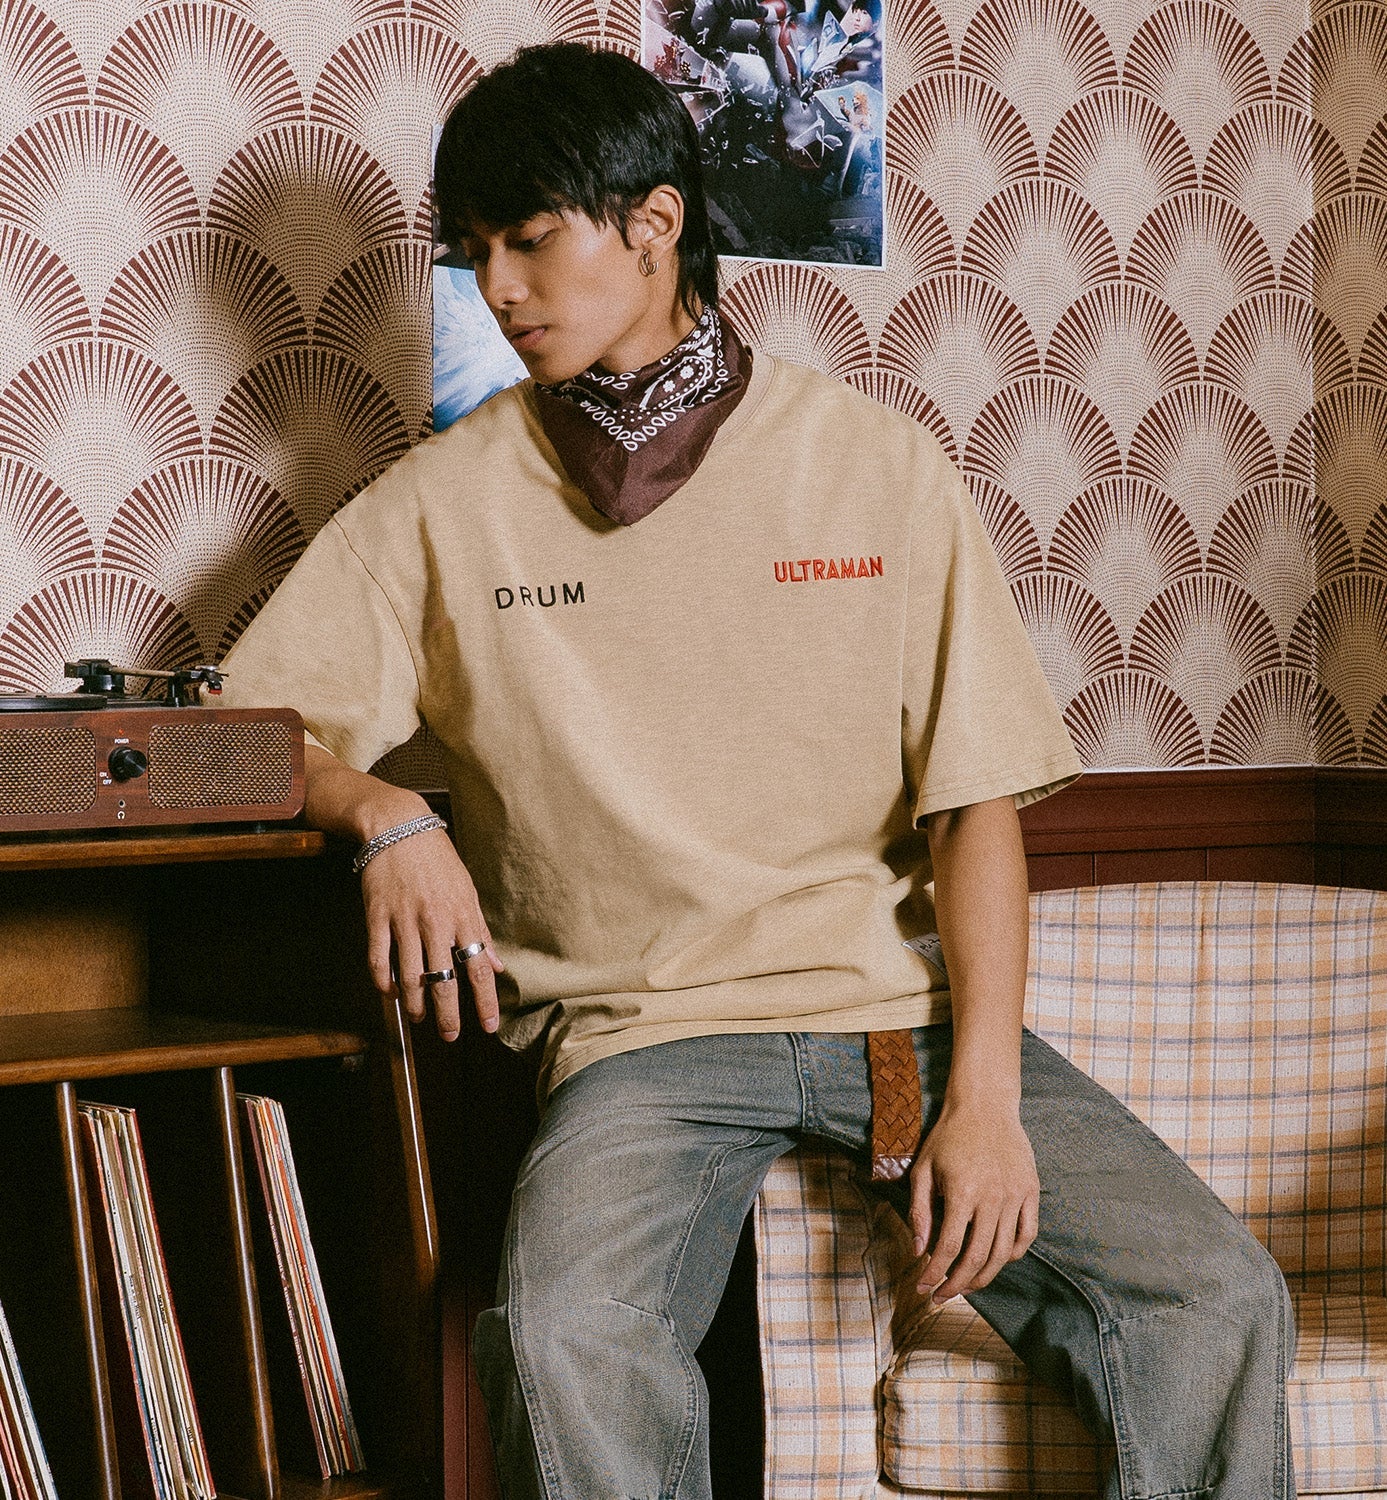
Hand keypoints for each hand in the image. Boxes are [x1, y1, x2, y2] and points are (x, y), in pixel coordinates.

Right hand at [360, 825, 503, 1041]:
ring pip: (410, 976)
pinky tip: (390, 992)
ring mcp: (404, 920)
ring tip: (419, 1017)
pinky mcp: (377, 916)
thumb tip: (497, 964)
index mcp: (463, 916)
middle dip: (448, 1015)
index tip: (488, 1026)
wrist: (398, 827)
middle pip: (444, 980)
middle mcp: (436, 922)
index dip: (485, 1001)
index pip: (479, 968)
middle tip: (449, 1036)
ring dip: (415, 1003)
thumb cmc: (438, 859)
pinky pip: (378, 958)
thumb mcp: (467, 891)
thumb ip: (480, 931)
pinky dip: (383, 981)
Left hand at [907, 1098, 1038, 1303]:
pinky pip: (1027, 1234)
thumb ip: (919, 1210)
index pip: (948, 1247)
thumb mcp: (923, 1169)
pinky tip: (997, 1260)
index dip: (934, 1273)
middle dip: (957, 1284)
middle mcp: (991, 1198)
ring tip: (966, 1285)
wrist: (984, 1105)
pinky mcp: (1031, 1191)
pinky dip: (1014, 1254)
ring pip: (1003, 1252)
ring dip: (984, 1276)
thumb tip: (918, 1249)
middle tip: (942, 1296)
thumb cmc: (948, 1136)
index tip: (922, 1288)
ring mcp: (1015, 1195)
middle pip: (977, 1257)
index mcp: (961, 1192)